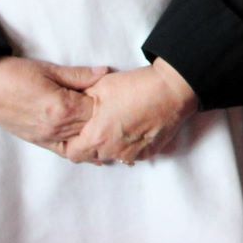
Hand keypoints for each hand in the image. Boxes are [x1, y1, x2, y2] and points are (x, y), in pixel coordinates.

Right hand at [0, 57, 110, 154]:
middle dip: (108, 120)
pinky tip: (98, 154)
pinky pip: (66, 151)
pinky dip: (82, 152)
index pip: (98, 108)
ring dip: (98, 137)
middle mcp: (57, 127)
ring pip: (83, 142)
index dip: (110, 101)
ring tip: (118, 135)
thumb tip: (105, 72)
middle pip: (93, 127)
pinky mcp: (40, 142)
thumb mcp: (48, 69)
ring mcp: (48, 137)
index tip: (120, 95)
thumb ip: (79, 75)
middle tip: (126, 114)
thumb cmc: (13, 75)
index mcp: (62, 107)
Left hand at [68, 60, 198, 165]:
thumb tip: (70, 107)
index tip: (76, 132)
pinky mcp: (148, 153)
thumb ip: (80, 101)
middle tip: (97, 126)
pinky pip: (131, 154)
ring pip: (112, 156)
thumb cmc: (135, 86)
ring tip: (117, 125)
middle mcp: (113, 151)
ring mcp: (132, 154)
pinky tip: (133, 128)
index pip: (73, 153)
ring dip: (110, 145)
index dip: (71, 143)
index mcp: (97, 137)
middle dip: (91, 144)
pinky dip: (128, 145)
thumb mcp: (99, 87)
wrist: (171, 89)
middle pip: (92, 156)